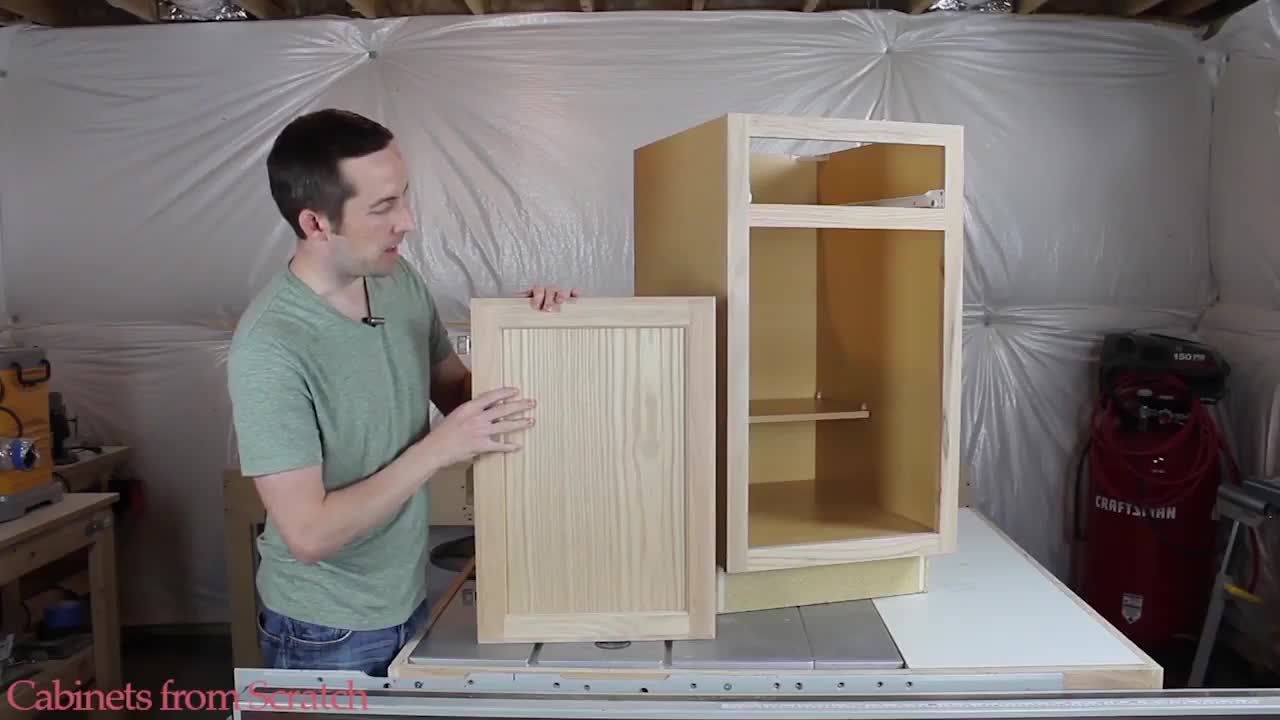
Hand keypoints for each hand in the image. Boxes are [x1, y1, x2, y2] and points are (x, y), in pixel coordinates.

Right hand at [417, 387, 534, 467]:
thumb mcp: (456, 414)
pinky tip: (518, 446)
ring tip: (531, 421)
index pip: (492, 396)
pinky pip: (500, 446)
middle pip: (504, 409)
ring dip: (520, 423)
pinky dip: (510, 446)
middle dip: (520, 405)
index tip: (516, 391)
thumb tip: (487, 407)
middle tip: (531, 403)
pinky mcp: (482, 446)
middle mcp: (477, 418)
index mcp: (470, 408)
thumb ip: (472, 410)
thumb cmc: (443, 433)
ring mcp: (481, 432)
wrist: (435, 449)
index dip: (505, 392)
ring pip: (506, 425)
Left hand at [517, 285, 578, 310]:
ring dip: (561, 294)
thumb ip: (523, 297)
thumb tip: (515, 295)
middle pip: (550, 290)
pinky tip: (576, 294)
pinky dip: (576, 293)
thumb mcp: (528, 301)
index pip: (538, 290)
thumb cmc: (536, 305)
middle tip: (547, 308)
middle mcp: (550, 290)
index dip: (538, 296)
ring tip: (560, 300)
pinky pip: (574, 293)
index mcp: (539, 291)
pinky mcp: (571, 297)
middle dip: (549, 299)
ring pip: (562, 290)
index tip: (536, 305)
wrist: (544, 307)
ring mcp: (560, 293)